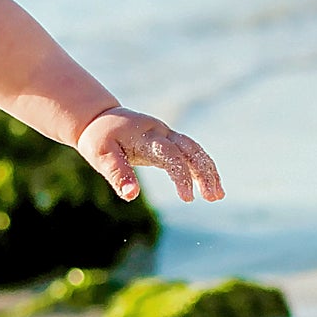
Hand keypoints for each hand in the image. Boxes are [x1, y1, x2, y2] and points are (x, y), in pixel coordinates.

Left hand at [76, 109, 223, 204]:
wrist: (99, 118)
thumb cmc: (99, 138)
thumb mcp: (101, 156)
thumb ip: (117, 174)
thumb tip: (131, 196)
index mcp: (145, 135)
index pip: (169, 154)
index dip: (181, 175)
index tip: (187, 198)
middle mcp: (160, 132)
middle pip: (190, 149)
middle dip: (204, 172)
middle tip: (214, 197)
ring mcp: (166, 135)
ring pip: (194, 150)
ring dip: (208, 171)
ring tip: (218, 195)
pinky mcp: (168, 142)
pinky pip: (190, 153)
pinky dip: (201, 168)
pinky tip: (210, 187)